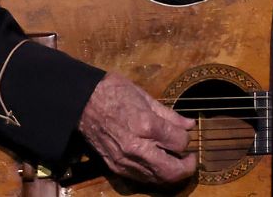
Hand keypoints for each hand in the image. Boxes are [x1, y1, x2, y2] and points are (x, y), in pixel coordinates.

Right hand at [77, 73, 196, 184]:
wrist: (81, 102)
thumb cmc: (114, 93)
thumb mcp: (146, 98)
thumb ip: (169, 115)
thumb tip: (189, 125)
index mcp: (147, 126)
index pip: (180, 143)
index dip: (187, 139)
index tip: (185, 133)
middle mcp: (137, 148)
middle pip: (172, 171)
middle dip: (187, 168)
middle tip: (191, 160)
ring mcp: (125, 161)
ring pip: (157, 179)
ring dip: (171, 174)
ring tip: (176, 162)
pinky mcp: (115, 167)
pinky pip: (141, 178)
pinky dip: (154, 175)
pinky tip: (157, 164)